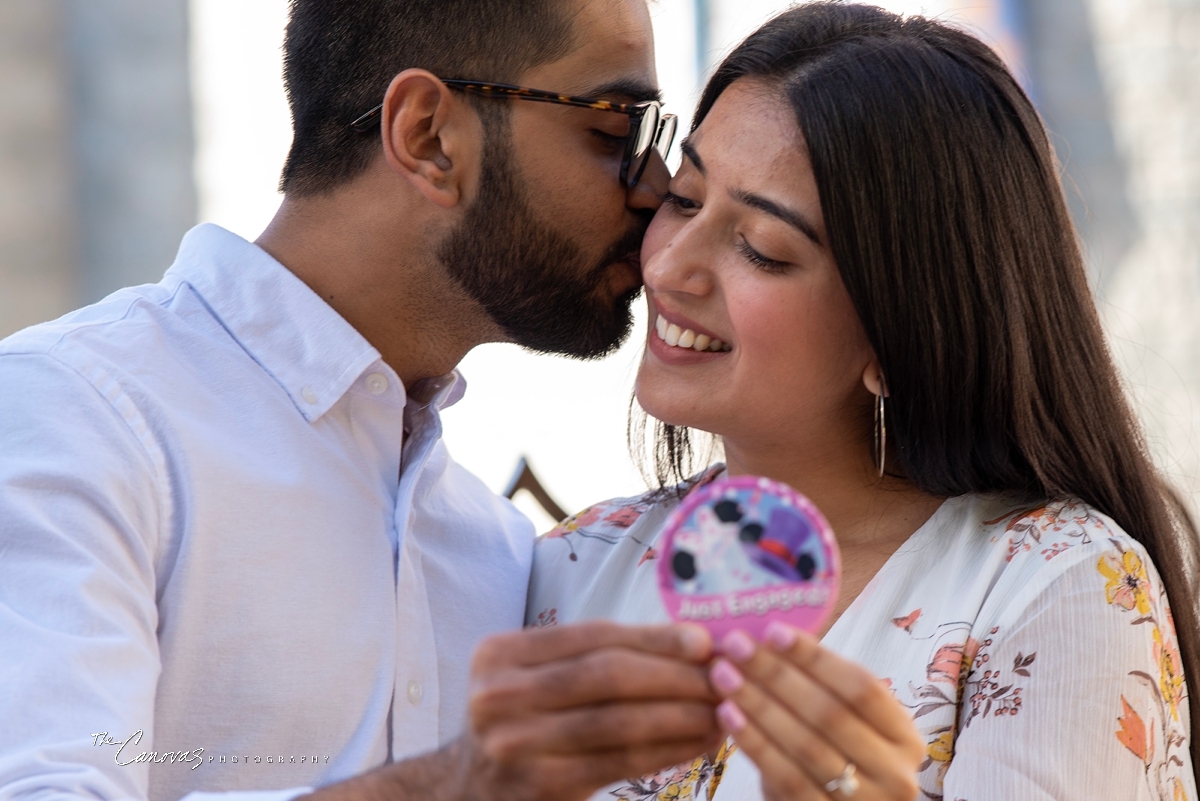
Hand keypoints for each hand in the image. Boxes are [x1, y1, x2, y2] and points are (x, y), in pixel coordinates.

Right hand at [454, 620, 724, 800]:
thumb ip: (597, 656)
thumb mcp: (537, 676)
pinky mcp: (540, 786)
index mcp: (500, 653)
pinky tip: (699, 743)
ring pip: (620, 722)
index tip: (707, 641)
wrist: (468, 789)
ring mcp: (515, 744)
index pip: (594, 635)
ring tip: (724, 711)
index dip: (655, 636)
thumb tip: (694, 642)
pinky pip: (620, 763)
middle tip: (726, 677)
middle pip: (608, 675)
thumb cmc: (524, 721)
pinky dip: (668, 750)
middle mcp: (499, 695)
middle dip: (676, 675)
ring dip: (682, 715)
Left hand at [708, 623, 922, 800]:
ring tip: (724, 676)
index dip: (816, 657)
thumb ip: (823, 689)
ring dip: (758, 704)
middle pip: (828, 713)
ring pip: (804, 744)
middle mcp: (894, 772)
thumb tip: (772, 638)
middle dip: (776, 674)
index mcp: (904, 737)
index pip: (860, 686)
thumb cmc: (838, 759)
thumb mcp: (848, 727)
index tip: (773, 630)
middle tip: (737, 647)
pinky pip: (785, 776)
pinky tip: (728, 716)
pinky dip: (754, 743)